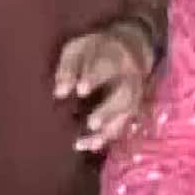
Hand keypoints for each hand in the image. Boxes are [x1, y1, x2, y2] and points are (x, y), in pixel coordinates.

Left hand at [54, 22, 154, 151]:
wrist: (130, 48)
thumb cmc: (95, 49)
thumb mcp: (78, 48)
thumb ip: (69, 67)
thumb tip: (60, 92)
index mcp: (115, 56)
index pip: (107, 65)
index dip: (95, 77)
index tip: (81, 90)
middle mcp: (129, 78)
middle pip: (125, 95)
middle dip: (109, 110)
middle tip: (92, 123)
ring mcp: (134, 96)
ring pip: (126, 116)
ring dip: (107, 131)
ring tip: (87, 142)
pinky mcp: (132, 110)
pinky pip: (123, 126)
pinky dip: (106, 138)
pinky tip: (89, 146)